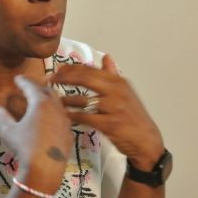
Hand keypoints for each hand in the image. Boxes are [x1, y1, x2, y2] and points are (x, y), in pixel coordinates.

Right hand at [0, 76, 71, 191]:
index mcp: (40, 103)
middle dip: (38, 87)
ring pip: (58, 104)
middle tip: (29, 87)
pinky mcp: (69, 133)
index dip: (24, 81)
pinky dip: (54, 113)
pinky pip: (62, 117)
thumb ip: (1, 116)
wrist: (45, 168)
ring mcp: (65, 120)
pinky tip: (49, 120)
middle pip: (48, 91)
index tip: (18, 78)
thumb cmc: (25, 146)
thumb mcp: (9, 131)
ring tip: (40, 102)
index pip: (31, 86)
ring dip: (48, 99)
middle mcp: (55, 108)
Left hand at [51, 54, 163, 169]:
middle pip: (85, 79)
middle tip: (51, 81)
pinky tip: (65, 115)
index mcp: (119, 82)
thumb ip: (113, 75)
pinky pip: (85, 117)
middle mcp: (117, 91)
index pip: (91, 70)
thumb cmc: (134, 116)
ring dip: (66, 99)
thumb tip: (106, 57)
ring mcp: (113, 108)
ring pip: (83, 100)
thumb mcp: (126, 92)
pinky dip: (73, 115)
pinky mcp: (110, 124)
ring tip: (55, 100)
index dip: (71, 69)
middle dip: (65, 78)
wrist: (146, 140)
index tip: (57, 70)